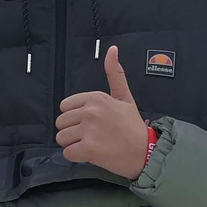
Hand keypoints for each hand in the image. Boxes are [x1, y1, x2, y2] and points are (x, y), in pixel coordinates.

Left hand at [56, 45, 149, 179]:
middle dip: (72, 131)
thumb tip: (112, 49)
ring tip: (92, 144)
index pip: (64, 107)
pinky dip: (77, 156)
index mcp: (96, 97)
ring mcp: (89, 130)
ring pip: (61, 138)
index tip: (91, 123)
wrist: (145, 152)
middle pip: (60, 122)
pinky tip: (92, 154)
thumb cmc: (133, 127)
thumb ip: (115, 74)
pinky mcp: (88, 148)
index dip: (75, 117)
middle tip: (93, 135)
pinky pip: (67, 153)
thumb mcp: (124, 97)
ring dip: (73, 144)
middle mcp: (91, 111)